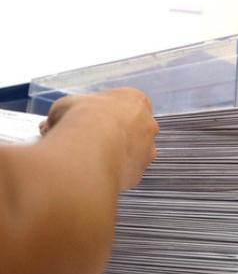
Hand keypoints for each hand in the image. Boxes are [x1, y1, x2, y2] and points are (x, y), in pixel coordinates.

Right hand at [40, 88, 158, 189]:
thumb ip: (65, 113)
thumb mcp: (64, 105)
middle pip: (132, 130)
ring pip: (132, 153)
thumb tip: (53, 124)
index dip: (105, 114)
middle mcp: (148, 124)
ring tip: (89, 159)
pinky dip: (112, 173)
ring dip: (115, 155)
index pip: (126, 106)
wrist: (88, 149)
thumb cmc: (81, 120)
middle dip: (113, 135)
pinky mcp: (139, 173)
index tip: (90, 120)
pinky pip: (125, 173)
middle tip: (89, 141)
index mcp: (135, 100)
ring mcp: (147, 150)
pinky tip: (95, 173)